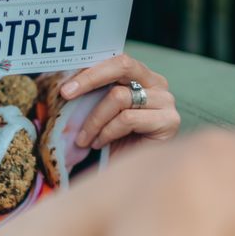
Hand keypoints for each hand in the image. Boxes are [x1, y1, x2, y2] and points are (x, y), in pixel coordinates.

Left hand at [58, 54, 179, 154]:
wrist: (133, 176)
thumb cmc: (115, 145)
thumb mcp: (101, 115)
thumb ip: (93, 96)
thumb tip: (66, 84)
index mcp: (142, 77)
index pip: (117, 60)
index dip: (90, 70)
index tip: (65, 87)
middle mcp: (158, 84)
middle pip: (123, 66)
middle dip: (90, 79)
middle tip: (66, 95)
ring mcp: (166, 102)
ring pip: (120, 97)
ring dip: (94, 120)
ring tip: (84, 139)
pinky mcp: (169, 121)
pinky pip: (127, 119)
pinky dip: (107, 132)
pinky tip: (100, 144)